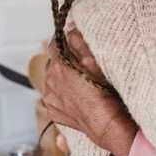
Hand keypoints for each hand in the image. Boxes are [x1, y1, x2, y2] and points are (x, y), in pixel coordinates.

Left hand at [43, 30, 137, 155]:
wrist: (106, 125)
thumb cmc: (104, 93)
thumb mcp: (95, 62)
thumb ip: (80, 43)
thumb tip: (70, 30)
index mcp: (58, 66)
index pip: (54, 45)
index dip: (63, 41)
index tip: (70, 41)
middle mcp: (49, 82)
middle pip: (53, 63)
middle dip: (64, 61)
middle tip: (80, 65)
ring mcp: (50, 99)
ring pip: (52, 81)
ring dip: (62, 79)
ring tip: (80, 83)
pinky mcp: (53, 112)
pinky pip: (54, 98)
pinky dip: (62, 95)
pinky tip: (77, 97)